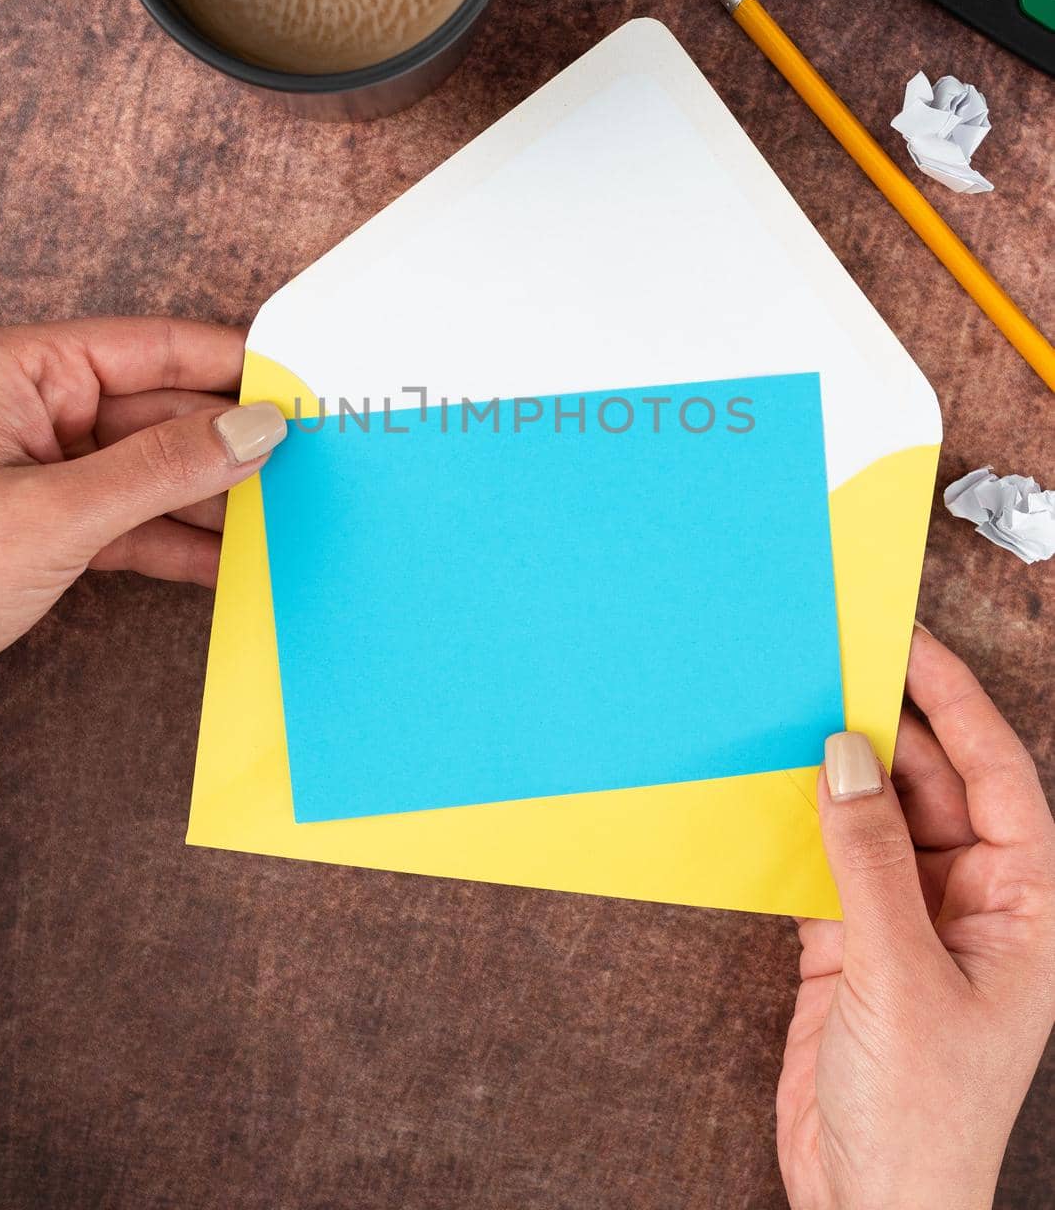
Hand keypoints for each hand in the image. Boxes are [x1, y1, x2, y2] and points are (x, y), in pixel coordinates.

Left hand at [0, 316, 285, 658]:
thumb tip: (252, 431)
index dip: (232, 366)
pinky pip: (132, 525)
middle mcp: (37, 412)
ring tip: (289, 522)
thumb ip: (161, 470)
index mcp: (21, 372)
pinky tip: (235, 564)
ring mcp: (45, 472)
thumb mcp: (52, 515)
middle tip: (315, 468)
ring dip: (218, 503)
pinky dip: (180, 547)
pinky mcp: (50, 530)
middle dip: (234, 444)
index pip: (153, 348)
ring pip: (154, 474)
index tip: (302, 389)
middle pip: (163, 412)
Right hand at [777, 626, 1054, 1209]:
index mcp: (1025, 907)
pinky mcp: (853, 940)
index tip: (909, 642)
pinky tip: (772, 785)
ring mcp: (910, 918)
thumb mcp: (902, 975)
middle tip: (835, 663)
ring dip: (839, 770)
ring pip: (877, 814)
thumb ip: (871, 859)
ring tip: (796, 707)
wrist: (868, 1208)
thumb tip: (847, 758)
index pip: (997, 778)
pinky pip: (830, 854)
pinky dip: (801, 819)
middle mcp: (973, 902)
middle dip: (889, 727)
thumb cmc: (924, 1117)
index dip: (956, 703)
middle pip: (934, 785)